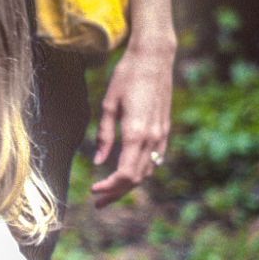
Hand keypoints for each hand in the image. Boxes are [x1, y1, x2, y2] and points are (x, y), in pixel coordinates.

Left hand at [90, 39, 173, 204]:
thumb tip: (98, 162)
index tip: (93, 190)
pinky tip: (128, 172)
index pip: (125, 174)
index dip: (109, 188)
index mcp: (135, 132)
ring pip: (148, 171)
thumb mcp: (108, 104)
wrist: (154, 57)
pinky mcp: (165, 128)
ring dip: (129, 185)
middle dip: (117, 193)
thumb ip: (104, 135)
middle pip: (136, 178)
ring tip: (110, 191)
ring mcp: (161, 133)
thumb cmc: (127, 76)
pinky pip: (155, 158)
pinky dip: (141, 170)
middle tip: (98, 202)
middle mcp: (152, 137)